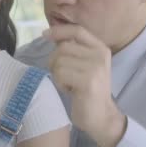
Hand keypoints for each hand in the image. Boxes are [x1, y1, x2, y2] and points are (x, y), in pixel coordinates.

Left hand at [44, 24, 126, 146]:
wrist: (101, 116)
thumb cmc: (87, 91)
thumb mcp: (84, 65)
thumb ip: (72, 49)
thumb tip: (50, 33)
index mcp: (100, 48)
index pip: (77, 30)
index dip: (59, 30)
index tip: (44, 34)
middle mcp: (100, 54)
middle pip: (63, 47)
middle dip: (55, 62)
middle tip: (64, 77)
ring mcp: (95, 67)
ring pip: (59, 61)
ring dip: (58, 75)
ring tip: (69, 84)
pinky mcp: (88, 81)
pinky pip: (60, 73)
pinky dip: (60, 83)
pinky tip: (70, 91)